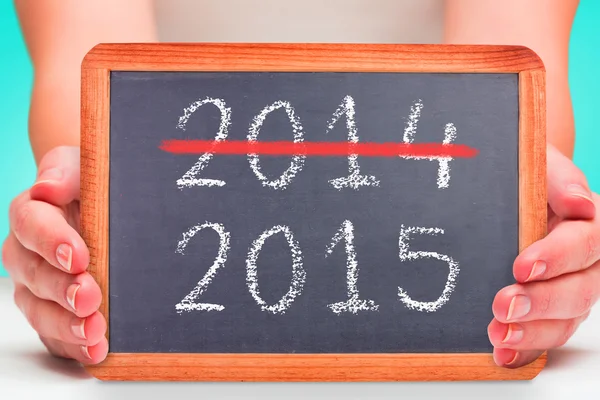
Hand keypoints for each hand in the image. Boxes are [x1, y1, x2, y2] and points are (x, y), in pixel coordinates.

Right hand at [1, 146, 106, 363]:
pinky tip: (96, 351)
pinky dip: (75, 347)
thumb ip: (65, 172)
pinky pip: (56, 336)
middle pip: (34, 275)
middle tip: (90, 297)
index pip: (30, 224)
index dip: (51, 242)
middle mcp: (28, 254)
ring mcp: (38, 288)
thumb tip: (47, 188)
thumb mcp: (82, 165)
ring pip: (40, 310)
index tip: (79, 256)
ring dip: (66, 325)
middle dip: (62, 290)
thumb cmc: (92, 184)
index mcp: (32, 214)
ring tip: (95, 332)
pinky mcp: (55, 313)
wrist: (106, 207)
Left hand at [489, 145, 598, 366]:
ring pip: (567, 320)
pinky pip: (546, 335)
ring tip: (498, 334)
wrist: (517, 192)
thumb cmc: (530, 178)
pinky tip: (503, 354)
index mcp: (592, 224)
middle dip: (542, 302)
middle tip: (504, 306)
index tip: (522, 266)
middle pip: (581, 291)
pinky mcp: (552, 311)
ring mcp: (572, 289)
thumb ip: (560, 181)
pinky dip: (526, 350)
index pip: (587, 243)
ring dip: (532, 333)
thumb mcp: (542, 166)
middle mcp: (589, 262)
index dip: (558, 257)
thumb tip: (581, 203)